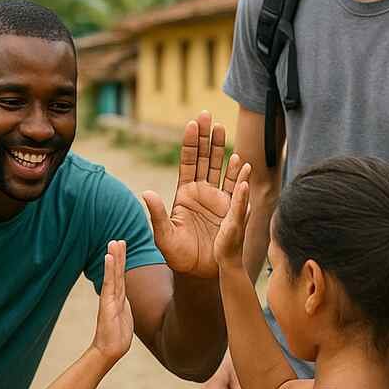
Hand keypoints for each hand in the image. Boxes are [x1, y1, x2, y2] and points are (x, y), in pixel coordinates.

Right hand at [91, 240, 133, 364]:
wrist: (109, 351)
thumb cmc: (117, 337)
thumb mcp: (125, 317)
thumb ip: (124, 307)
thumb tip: (125, 301)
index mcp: (119, 298)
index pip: (121, 276)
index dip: (122, 262)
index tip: (122, 248)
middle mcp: (114, 295)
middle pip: (117, 271)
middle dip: (118, 255)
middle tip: (118, 239)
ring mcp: (110, 298)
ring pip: (114, 274)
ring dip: (114, 257)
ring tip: (114, 242)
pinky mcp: (107, 303)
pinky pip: (109, 283)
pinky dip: (109, 269)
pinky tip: (109, 257)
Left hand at [142, 112, 247, 278]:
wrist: (200, 273)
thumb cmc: (178, 256)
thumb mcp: (164, 237)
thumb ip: (157, 215)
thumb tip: (147, 193)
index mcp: (184, 194)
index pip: (187, 162)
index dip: (190, 143)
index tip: (192, 124)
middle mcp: (200, 192)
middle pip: (204, 158)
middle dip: (205, 137)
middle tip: (207, 114)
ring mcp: (216, 199)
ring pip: (219, 167)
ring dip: (221, 148)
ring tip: (222, 127)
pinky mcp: (230, 209)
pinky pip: (235, 188)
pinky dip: (239, 174)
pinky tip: (242, 161)